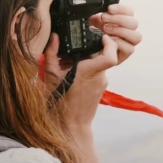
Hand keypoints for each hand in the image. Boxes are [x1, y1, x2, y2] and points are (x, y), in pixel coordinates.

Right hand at [40, 4, 140, 134]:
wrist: (71, 125)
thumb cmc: (60, 103)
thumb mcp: (52, 76)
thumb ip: (52, 54)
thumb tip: (54, 37)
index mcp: (89, 72)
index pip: (110, 56)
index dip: (109, 43)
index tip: (101, 36)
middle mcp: (99, 77)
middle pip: (101, 55)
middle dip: (88, 50)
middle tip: (73, 50)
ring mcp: (102, 83)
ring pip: (98, 64)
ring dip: (86, 61)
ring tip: (69, 65)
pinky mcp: (101, 88)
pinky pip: (97, 73)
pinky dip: (87, 70)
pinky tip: (74, 75)